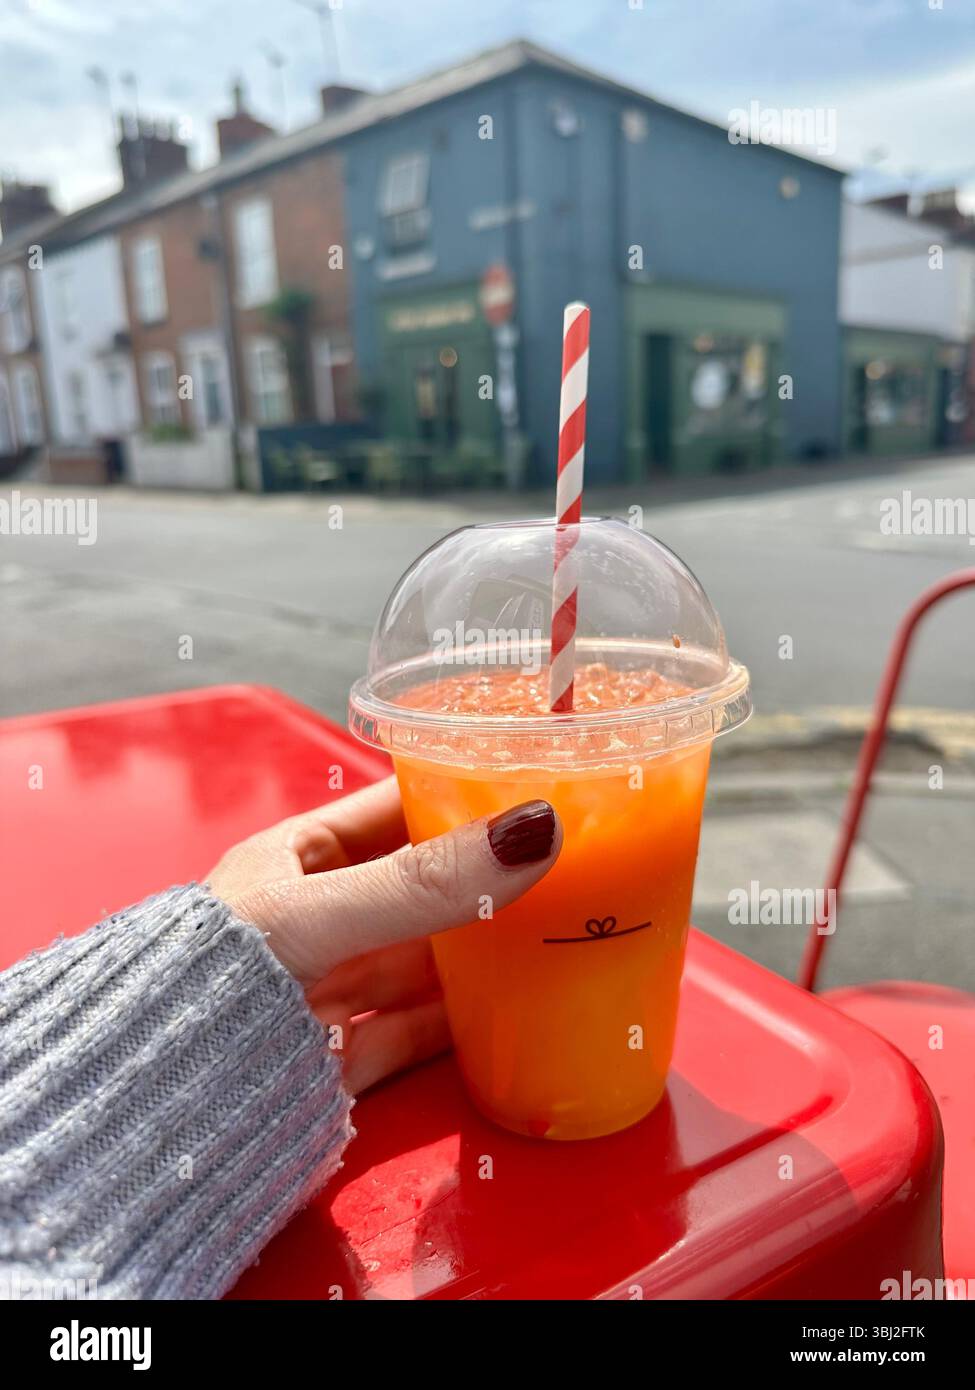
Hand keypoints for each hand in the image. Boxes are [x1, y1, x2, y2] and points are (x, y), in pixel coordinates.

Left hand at [208, 777, 560, 1094]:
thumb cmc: (217, 974)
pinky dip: (461, 1023)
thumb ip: (423, 882)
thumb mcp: (320, 913)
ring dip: (477, 951)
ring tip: (553, 930)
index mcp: (295, 862)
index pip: (387, 811)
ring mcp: (328, 990)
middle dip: (477, 878)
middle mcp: (314, 922)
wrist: (154, 1103)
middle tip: (558, 861)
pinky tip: (510, 1011)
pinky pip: (413, 1032)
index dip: (449, 793)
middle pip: (414, 890)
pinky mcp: (338, 1058)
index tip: (521, 784)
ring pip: (420, 962)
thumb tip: (534, 831)